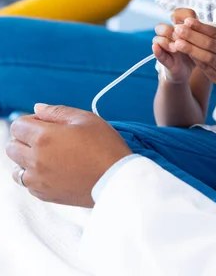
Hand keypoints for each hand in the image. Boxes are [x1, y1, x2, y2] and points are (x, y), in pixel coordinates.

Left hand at [6, 104, 131, 206]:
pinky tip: (53, 169)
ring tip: (49, 155)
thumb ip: (56, 111)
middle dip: (24, 138)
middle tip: (48, 137)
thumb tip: (37, 108)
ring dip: (26, 159)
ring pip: (16, 168)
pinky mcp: (45, 195)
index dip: (31, 120)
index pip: (17, 126)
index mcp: (44, 138)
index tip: (46, 123)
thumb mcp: (85, 119)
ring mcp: (38, 180)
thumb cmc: (104, 145)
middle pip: (12, 147)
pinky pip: (27, 184)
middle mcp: (35, 160)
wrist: (116, 179)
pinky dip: (34, 176)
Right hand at [153, 8, 196, 82]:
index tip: (190, 22)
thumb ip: (200, 33)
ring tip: (175, 47)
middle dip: (172, 30)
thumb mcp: (200, 41)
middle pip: (163, 26)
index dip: (183, 16)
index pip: (177, 15)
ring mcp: (165, 47)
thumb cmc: (196, 52)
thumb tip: (204, 25)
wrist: (191, 71)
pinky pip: (158, 54)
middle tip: (180, 35)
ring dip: (167, 41)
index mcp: (180, 28)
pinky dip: (157, 51)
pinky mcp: (164, 60)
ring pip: (158, 39)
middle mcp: (169, 35)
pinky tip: (156, 47)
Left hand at [172, 19, 215, 104]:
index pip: (215, 31)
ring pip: (204, 56)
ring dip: (189, 49)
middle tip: (177, 29)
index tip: (187, 20)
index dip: (200, 26)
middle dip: (191, 35)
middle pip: (207, 43)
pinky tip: (185, 55)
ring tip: (176, 42)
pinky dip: (195, 61)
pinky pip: (205, 68)